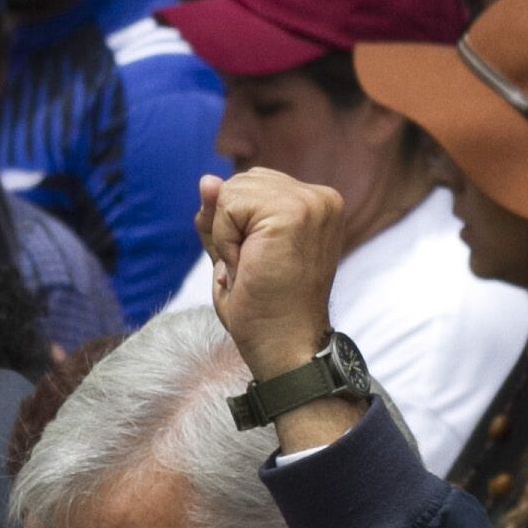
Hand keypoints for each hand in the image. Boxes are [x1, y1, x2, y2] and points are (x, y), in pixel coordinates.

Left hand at [197, 168, 342, 384]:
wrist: (285, 348)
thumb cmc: (264, 310)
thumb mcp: (234, 252)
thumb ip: (221, 215)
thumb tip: (206, 179)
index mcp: (317, 205)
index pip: (252, 187)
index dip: (238, 228)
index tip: (260, 265)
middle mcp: (320, 198)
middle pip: (241, 183)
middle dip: (231, 228)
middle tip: (255, 271)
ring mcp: (310, 202)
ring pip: (232, 191)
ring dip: (227, 236)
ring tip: (253, 270)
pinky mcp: (292, 212)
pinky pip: (228, 204)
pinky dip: (225, 240)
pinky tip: (248, 267)